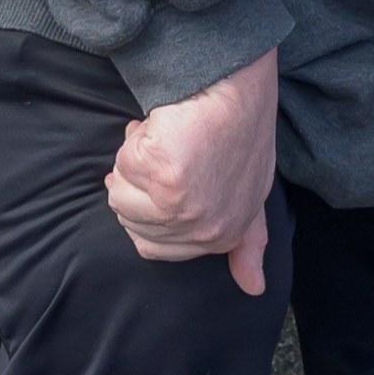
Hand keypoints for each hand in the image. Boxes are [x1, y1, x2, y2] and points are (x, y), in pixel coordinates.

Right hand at [106, 52, 280, 292]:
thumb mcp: (249, 195)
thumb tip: (254, 288)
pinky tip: (163, 125)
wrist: (238, 85)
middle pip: (129, 219)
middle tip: (170, 150)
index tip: (162, 175)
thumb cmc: (240, 133)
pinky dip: (136, 139)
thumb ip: (246, 242)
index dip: (146, 205)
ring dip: (135, 159)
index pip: (150, 245)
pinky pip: (123, 163)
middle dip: (138, 181)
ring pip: (119, 192)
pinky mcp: (165, 176)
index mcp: (222, 237)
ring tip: (168, 137)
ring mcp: (183, 206)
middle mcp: (203, 230)